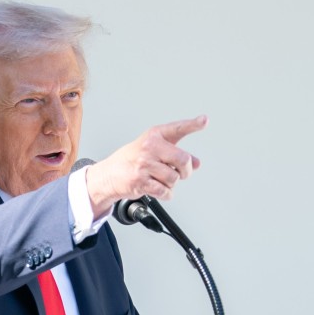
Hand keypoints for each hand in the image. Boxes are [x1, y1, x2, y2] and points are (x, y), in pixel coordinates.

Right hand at [85, 115, 207, 217]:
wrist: (109, 174)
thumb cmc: (132, 159)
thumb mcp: (154, 150)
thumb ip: (176, 154)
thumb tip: (196, 163)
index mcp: (154, 135)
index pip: (177, 129)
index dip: (192, 124)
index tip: (204, 121)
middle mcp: (149, 147)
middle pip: (183, 160)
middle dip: (185, 171)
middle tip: (181, 173)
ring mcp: (144, 164)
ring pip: (174, 179)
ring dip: (172, 184)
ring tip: (161, 180)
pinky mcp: (140, 181)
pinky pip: (165, 191)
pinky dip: (166, 194)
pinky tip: (159, 189)